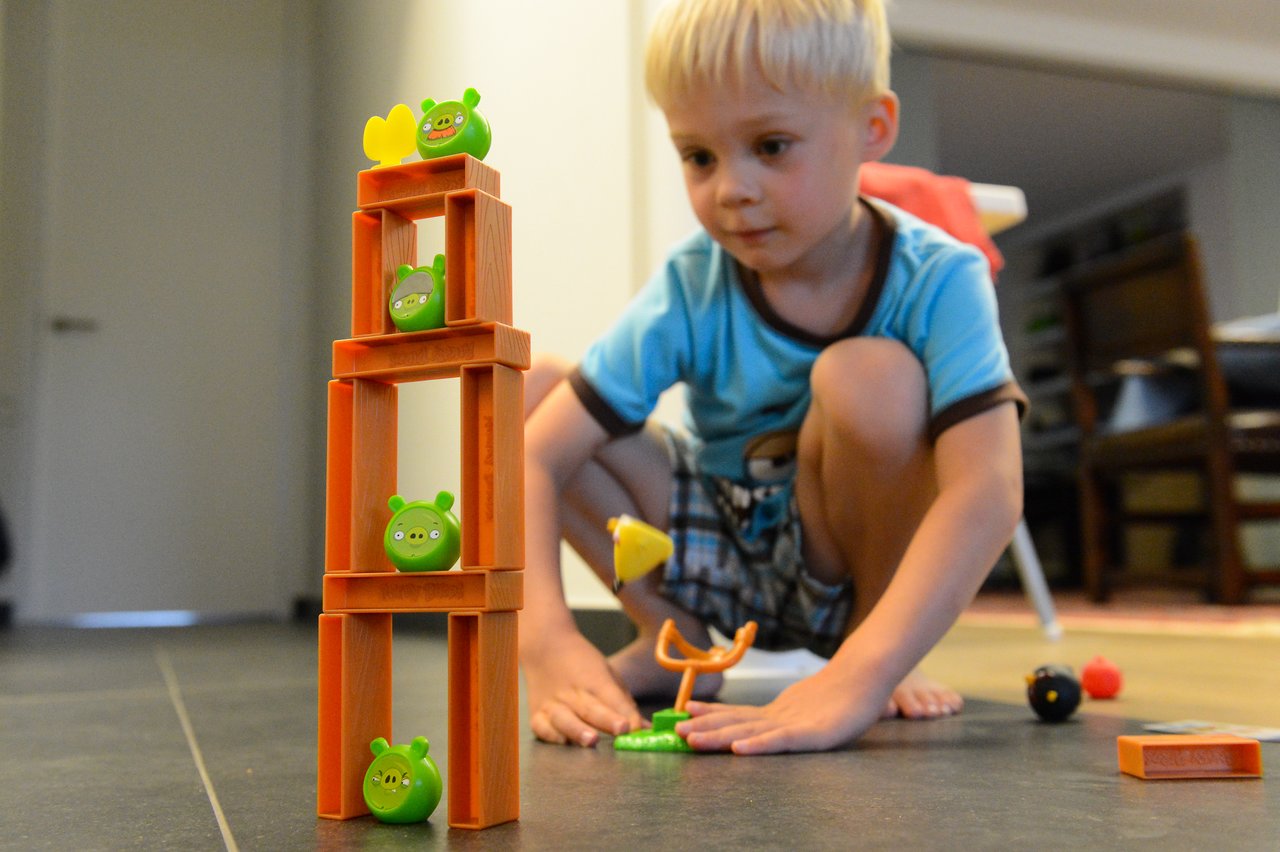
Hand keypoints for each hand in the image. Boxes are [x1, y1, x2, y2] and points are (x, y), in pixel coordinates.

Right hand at [521, 629, 644, 746]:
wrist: (545, 646)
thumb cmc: (582, 663)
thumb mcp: (607, 674)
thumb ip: (624, 703)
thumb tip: (644, 729)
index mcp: (594, 679)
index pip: (611, 697)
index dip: (624, 712)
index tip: (637, 727)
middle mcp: (572, 692)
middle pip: (591, 709)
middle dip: (607, 720)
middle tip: (623, 730)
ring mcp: (553, 704)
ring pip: (565, 719)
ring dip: (578, 730)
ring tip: (592, 740)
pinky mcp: (537, 714)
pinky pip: (542, 728)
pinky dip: (551, 735)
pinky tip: (563, 742)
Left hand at [674, 667, 888, 754]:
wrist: (867, 674)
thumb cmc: (844, 694)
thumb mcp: (810, 708)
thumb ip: (791, 715)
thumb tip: (770, 718)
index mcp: (778, 713)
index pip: (738, 715)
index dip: (710, 715)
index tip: (683, 715)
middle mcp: (779, 717)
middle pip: (736, 723)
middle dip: (704, 727)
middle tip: (674, 730)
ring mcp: (794, 724)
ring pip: (750, 732)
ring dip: (718, 736)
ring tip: (691, 738)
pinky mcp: (812, 735)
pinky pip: (780, 742)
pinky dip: (758, 745)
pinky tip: (738, 748)